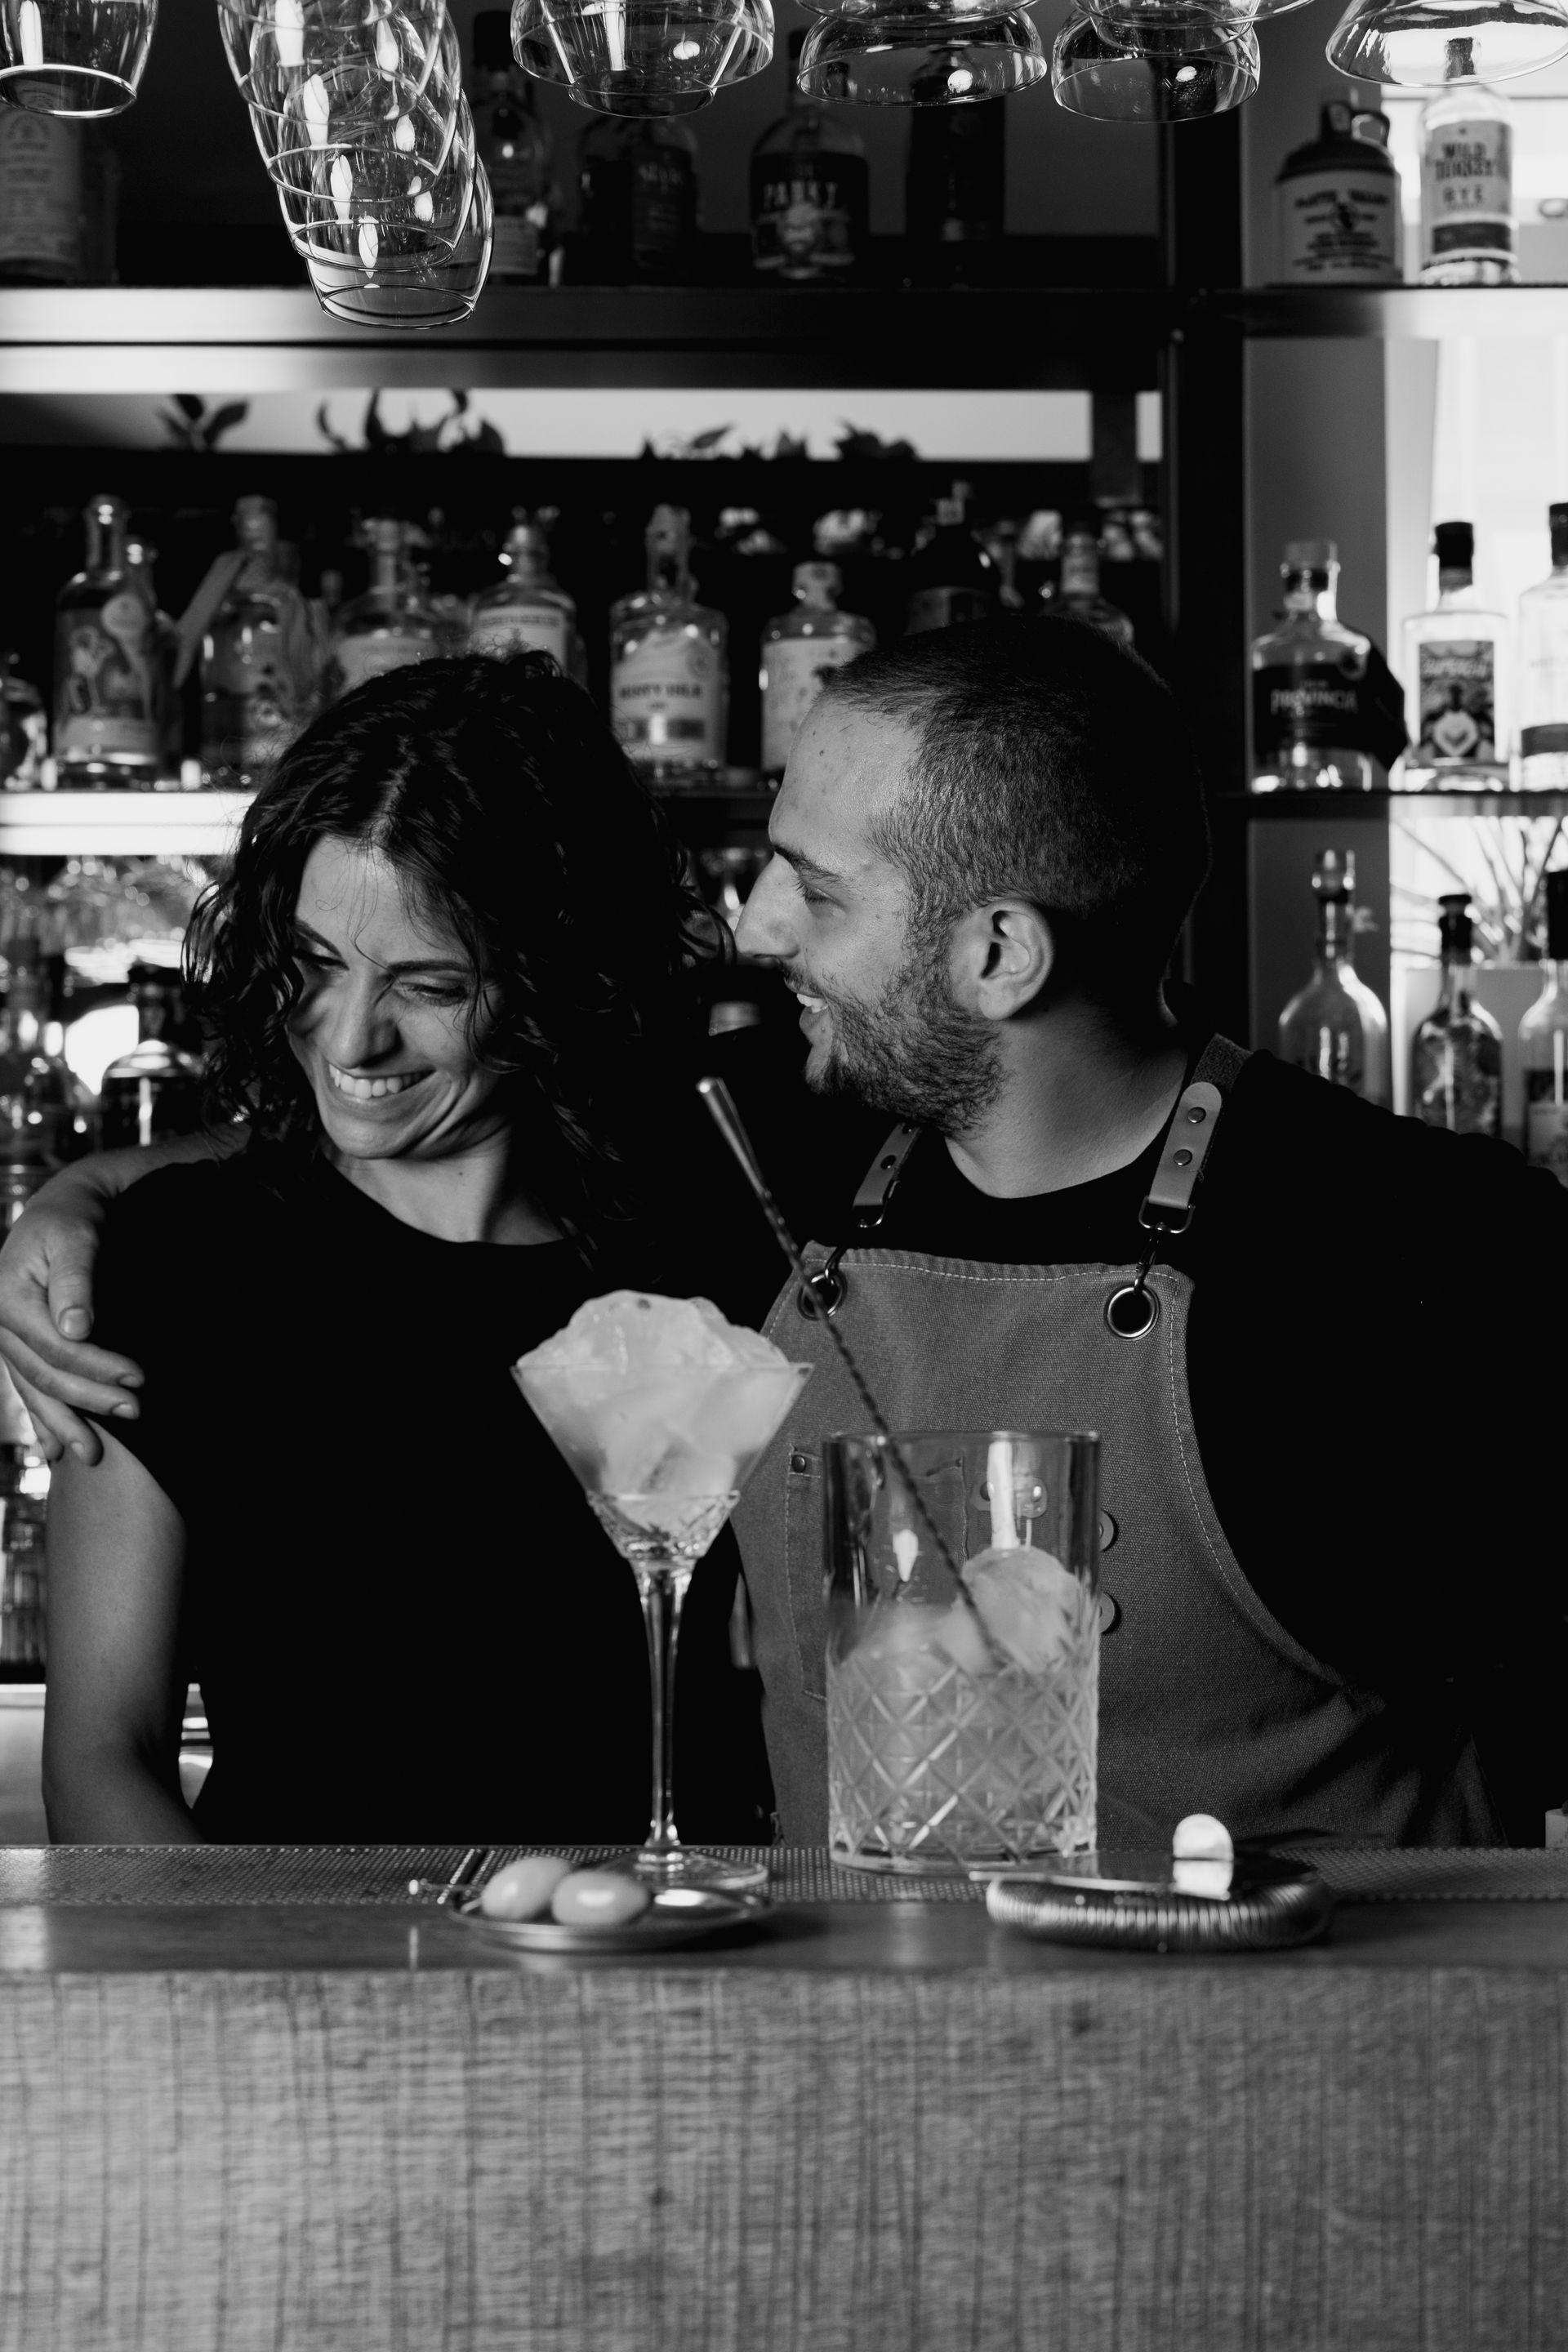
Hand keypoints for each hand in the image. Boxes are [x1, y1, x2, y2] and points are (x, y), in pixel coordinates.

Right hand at [0, 1196, 142, 1465]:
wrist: (55, 1212)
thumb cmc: (71, 1221)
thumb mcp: (75, 1239)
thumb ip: (75, 1282)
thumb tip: (77, 1328)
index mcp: (10, 1299)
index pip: (55, 1347)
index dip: (96, 1366)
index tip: (138, 1377)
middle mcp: (0, 1324)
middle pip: (44, 1375)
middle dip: (88, 1400)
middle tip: (135, 1413)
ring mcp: (4, 1338)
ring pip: (32, 1390)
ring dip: (63, 1423)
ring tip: (93, 1454)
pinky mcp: (17, 1345)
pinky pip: (25, 1388)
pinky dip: (41, 1418)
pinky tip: (54, 1449)